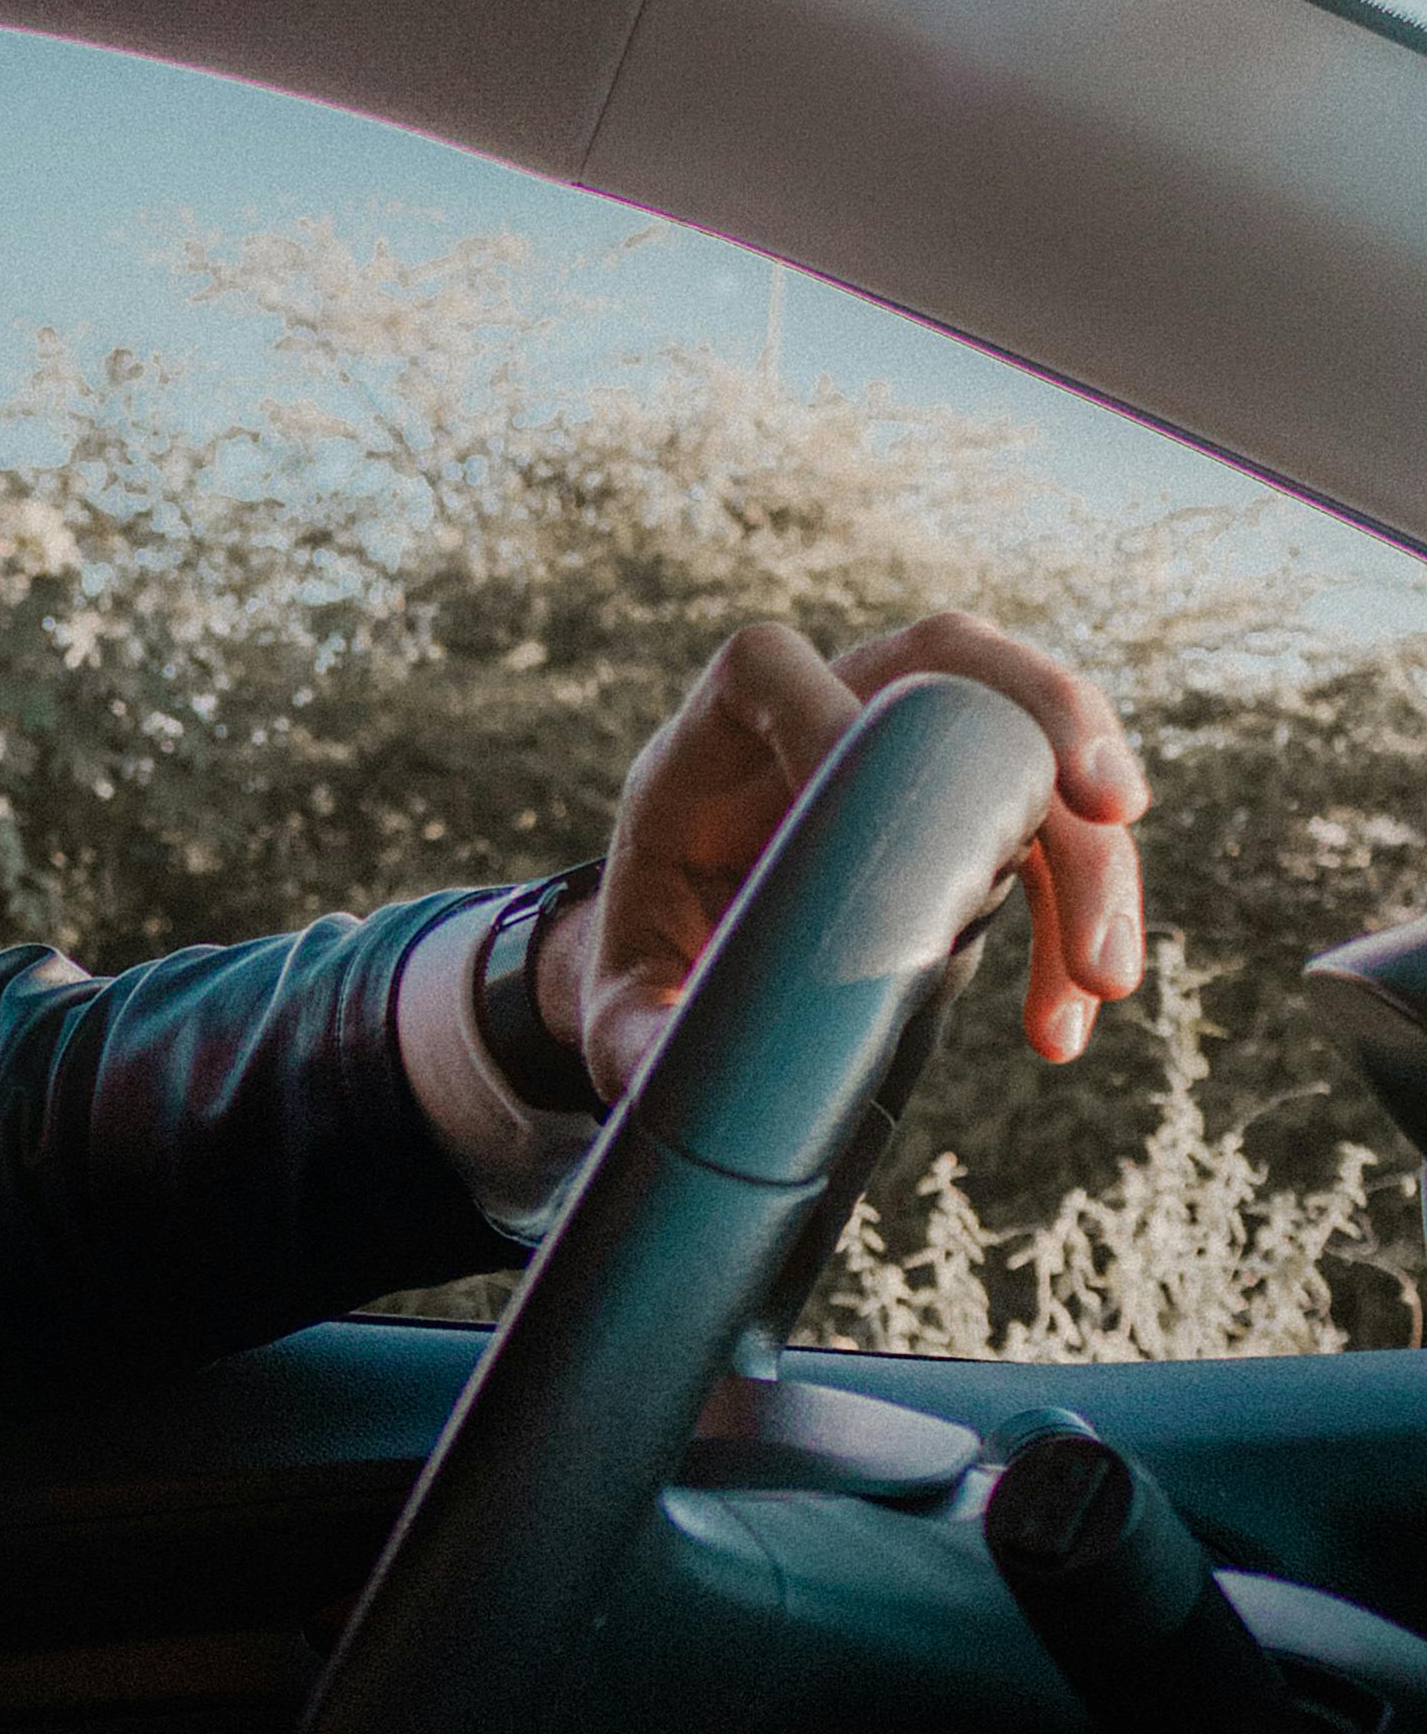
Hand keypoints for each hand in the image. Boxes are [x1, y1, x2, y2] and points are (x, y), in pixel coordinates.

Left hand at [542, 611, 1150, 1107]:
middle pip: (952, 658)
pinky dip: (1081, 909)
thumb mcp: (620, 1002)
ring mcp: (914, 735)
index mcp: (714, 732)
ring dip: (1093, 849)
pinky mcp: (972, 789)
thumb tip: (676, 1074)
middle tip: (1113, 817)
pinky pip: (1052, 822)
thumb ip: (633, 1034)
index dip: (821, 706)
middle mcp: (828, 702)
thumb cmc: (656, 954)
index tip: (867, 805)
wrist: (697, 943)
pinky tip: (1071, 1013)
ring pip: (1034, 738)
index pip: (767, 665)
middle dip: (1047, 724)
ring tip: (1105, 977)